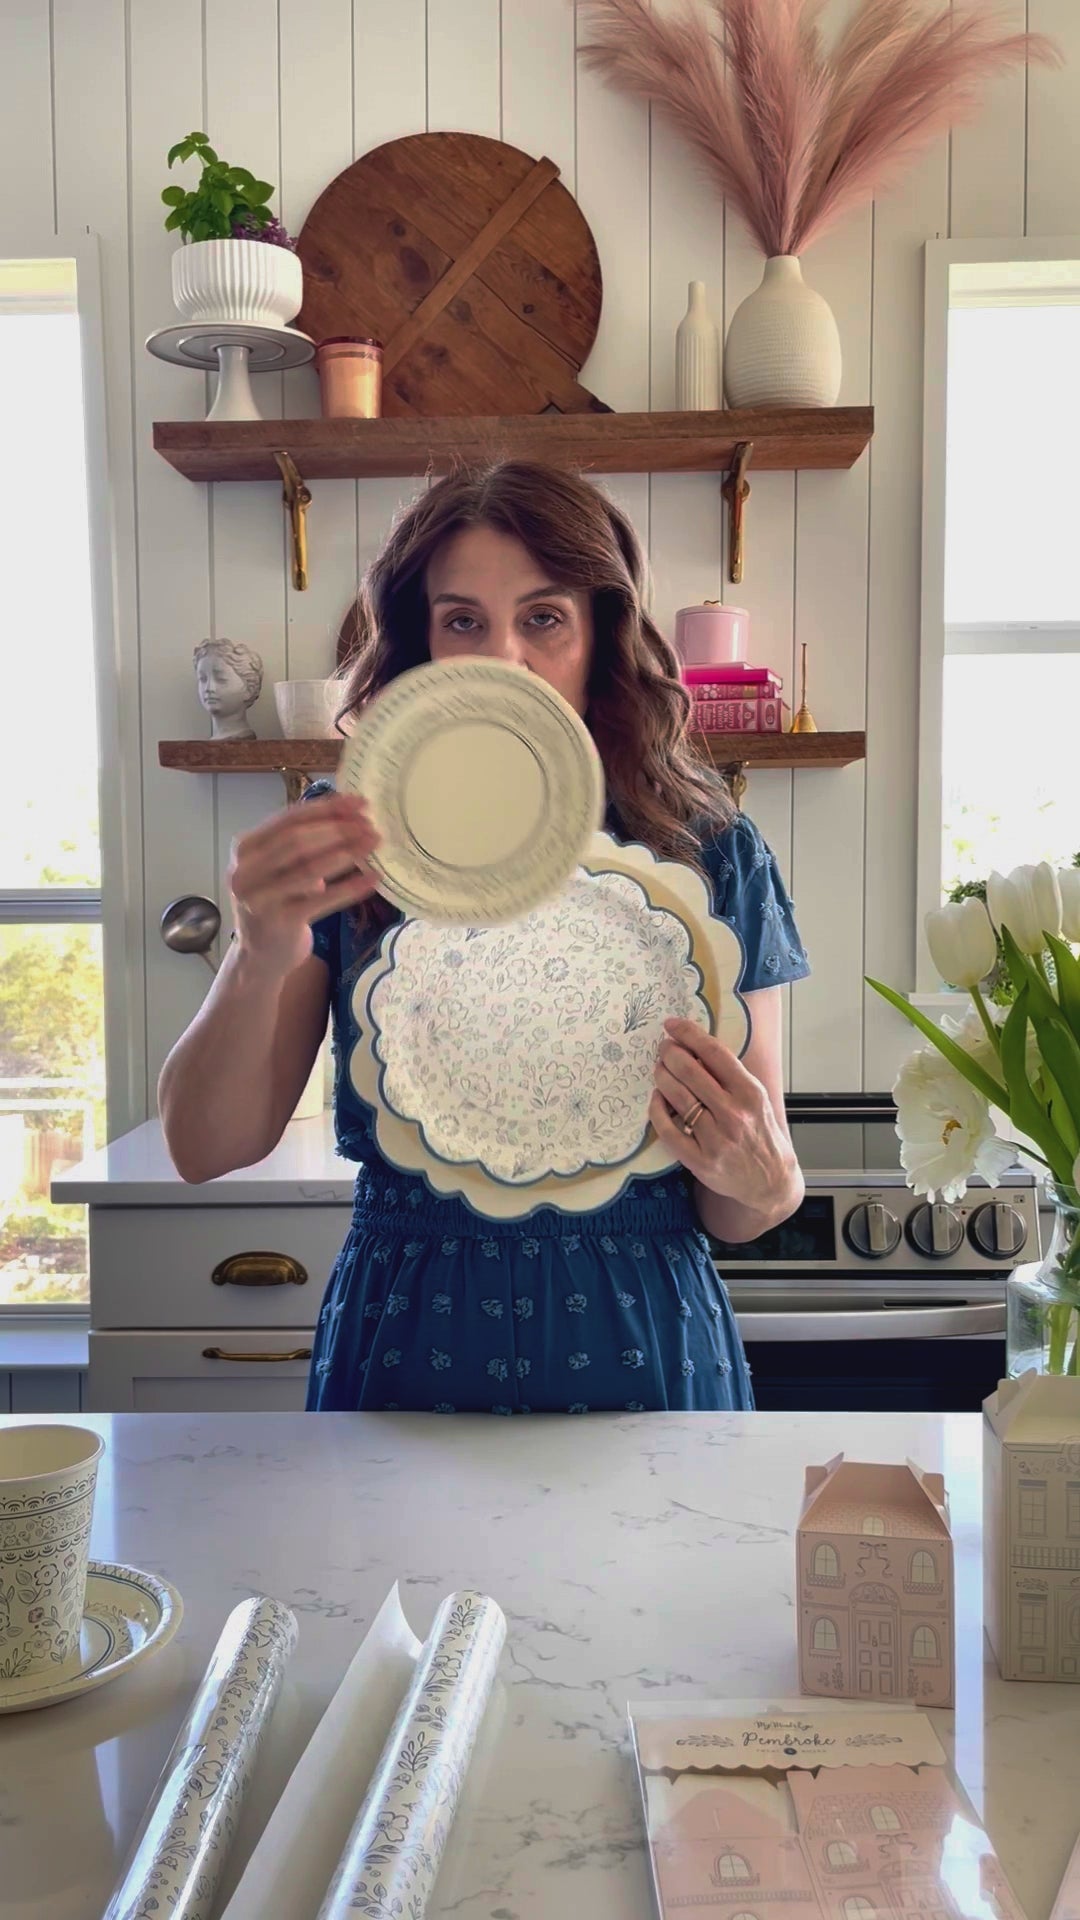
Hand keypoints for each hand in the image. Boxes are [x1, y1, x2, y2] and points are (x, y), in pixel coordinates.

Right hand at [227, 792, 381, 978]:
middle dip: (338, 829)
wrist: (260, 957)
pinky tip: (372, 879)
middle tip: (370, 825)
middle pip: (298, 841)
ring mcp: (260, 898)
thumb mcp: (278, 869)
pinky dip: (350, 888)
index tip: (359, 803)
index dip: (326, 809)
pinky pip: (322, 900)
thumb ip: (299, 844)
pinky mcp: (280, 922)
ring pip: (309, 868)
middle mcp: (246, 871)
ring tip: (374, 844)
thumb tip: (350, 815)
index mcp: (246, 848)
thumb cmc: (276, 905)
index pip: (289, 819)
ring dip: (347, 853)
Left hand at [650, 1017, 796, 1212]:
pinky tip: (657, 1099)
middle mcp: (734, 1114)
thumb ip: (729, 1077)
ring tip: (659, 1069)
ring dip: (662, 1076)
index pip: (714, 1053)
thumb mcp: (756, 1099)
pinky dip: (658, 1110)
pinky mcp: (701, 1161)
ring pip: (677, 1097)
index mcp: (750, 1093)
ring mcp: (716, 1139)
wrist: (770, 1180)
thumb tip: (694, 1049)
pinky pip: (668, 1130)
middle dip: (670, 1053)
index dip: (689, 1034)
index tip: (672, 1025)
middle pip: (690, 1072)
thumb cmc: (761, 1133)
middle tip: (663, 1048)